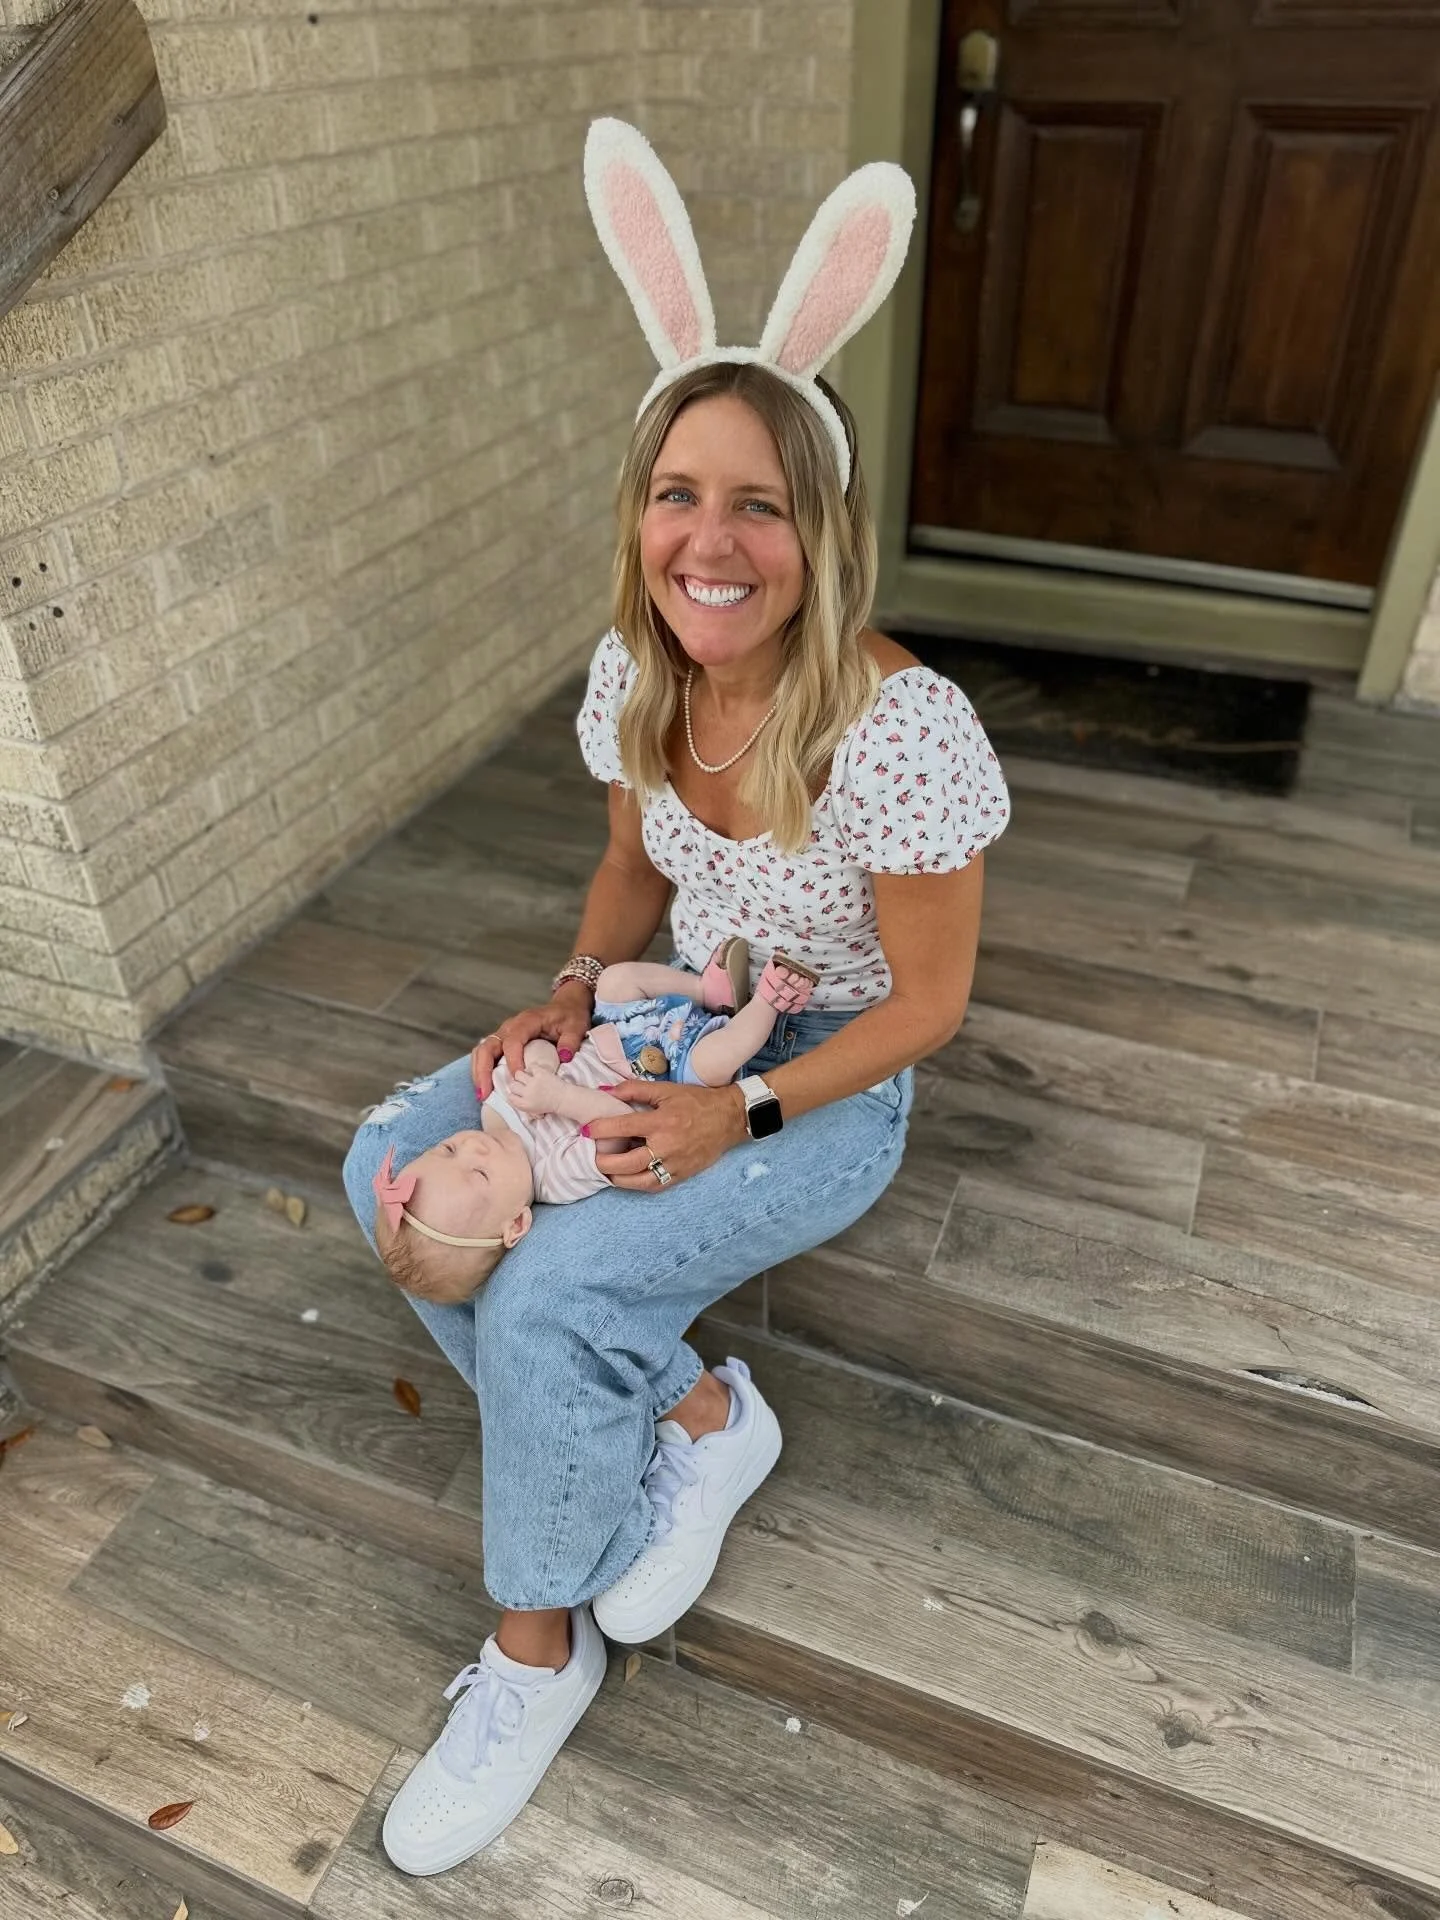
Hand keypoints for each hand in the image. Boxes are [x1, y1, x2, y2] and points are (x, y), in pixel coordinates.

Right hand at [471, 984, 591, 1097]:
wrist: (565, 1008)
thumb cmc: (569, 1017)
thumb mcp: (576, 1026)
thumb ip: (570, 1040)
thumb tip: (564, 1056)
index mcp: (527, 1021)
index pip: (513, 1041)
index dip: (512, 1060)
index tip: (518, 1078)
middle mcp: (510, 1027)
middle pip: (488, 1046)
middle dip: (483, 1071)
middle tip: (485, 1094)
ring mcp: (504, 1034)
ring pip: (482, 1052)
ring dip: (479, 1073)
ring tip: (483, 1095)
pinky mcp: (503, 1043)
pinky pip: (487, 1056)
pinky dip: (483, 1072)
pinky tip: (487, 1089)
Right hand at [508, 1066, 563, 1116]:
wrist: (563, 1099)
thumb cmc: (549, 1105)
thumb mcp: (534, 1111)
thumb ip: (523, 1105)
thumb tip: (514, 1098)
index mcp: (524, 1104)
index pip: (510, 1097)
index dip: (513, 1094)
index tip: (517, 1093)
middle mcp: (527, 1093)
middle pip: (512, 1085)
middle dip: (517, 1085)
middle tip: (522, 1085)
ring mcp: (533, 1082)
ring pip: (518, 1074)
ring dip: (522, 1076)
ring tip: (527, 1077)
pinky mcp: (540, 1073)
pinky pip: (530, 1066)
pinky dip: (532, 1068)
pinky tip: (535, 1072)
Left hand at [587, 1080, 746, 1190]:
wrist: (729, 1118)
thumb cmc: (696, 1101)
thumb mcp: (666, 1089)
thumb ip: (634, 1089)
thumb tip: (606, 1090)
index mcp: (661, 1121)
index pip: (623, 1127)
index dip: (601, 1129)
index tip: (587, 1129)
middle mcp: (666, 1145)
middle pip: (627, 1162)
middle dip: (604, 1160)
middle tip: (594, 1154)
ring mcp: (674, 1163)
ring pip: (638, 1180)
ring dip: (617, 1177)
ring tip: (606, 1170)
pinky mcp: (682, 1174)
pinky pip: (655, 1185)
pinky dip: (637, 1184)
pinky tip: (627, 1178)